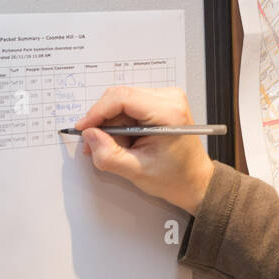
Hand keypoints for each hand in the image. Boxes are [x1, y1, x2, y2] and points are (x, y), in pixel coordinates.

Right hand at [74, 86, 214, 214]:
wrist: (195, 180)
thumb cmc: (175, 177)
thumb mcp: (136, 171)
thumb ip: (108, 154)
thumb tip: (89, 135)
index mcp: (169, 112)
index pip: (122, 98)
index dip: (97, 112)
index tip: (83, 128)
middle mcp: (170, 98)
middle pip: (120, 97)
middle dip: (104, 121)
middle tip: (96, 144)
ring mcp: (167, 98)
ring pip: (123, 101)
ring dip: (113, 124)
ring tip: (120, 148)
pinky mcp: (162, 102)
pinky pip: (130, 105)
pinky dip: (122, 123)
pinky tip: (127, 141)